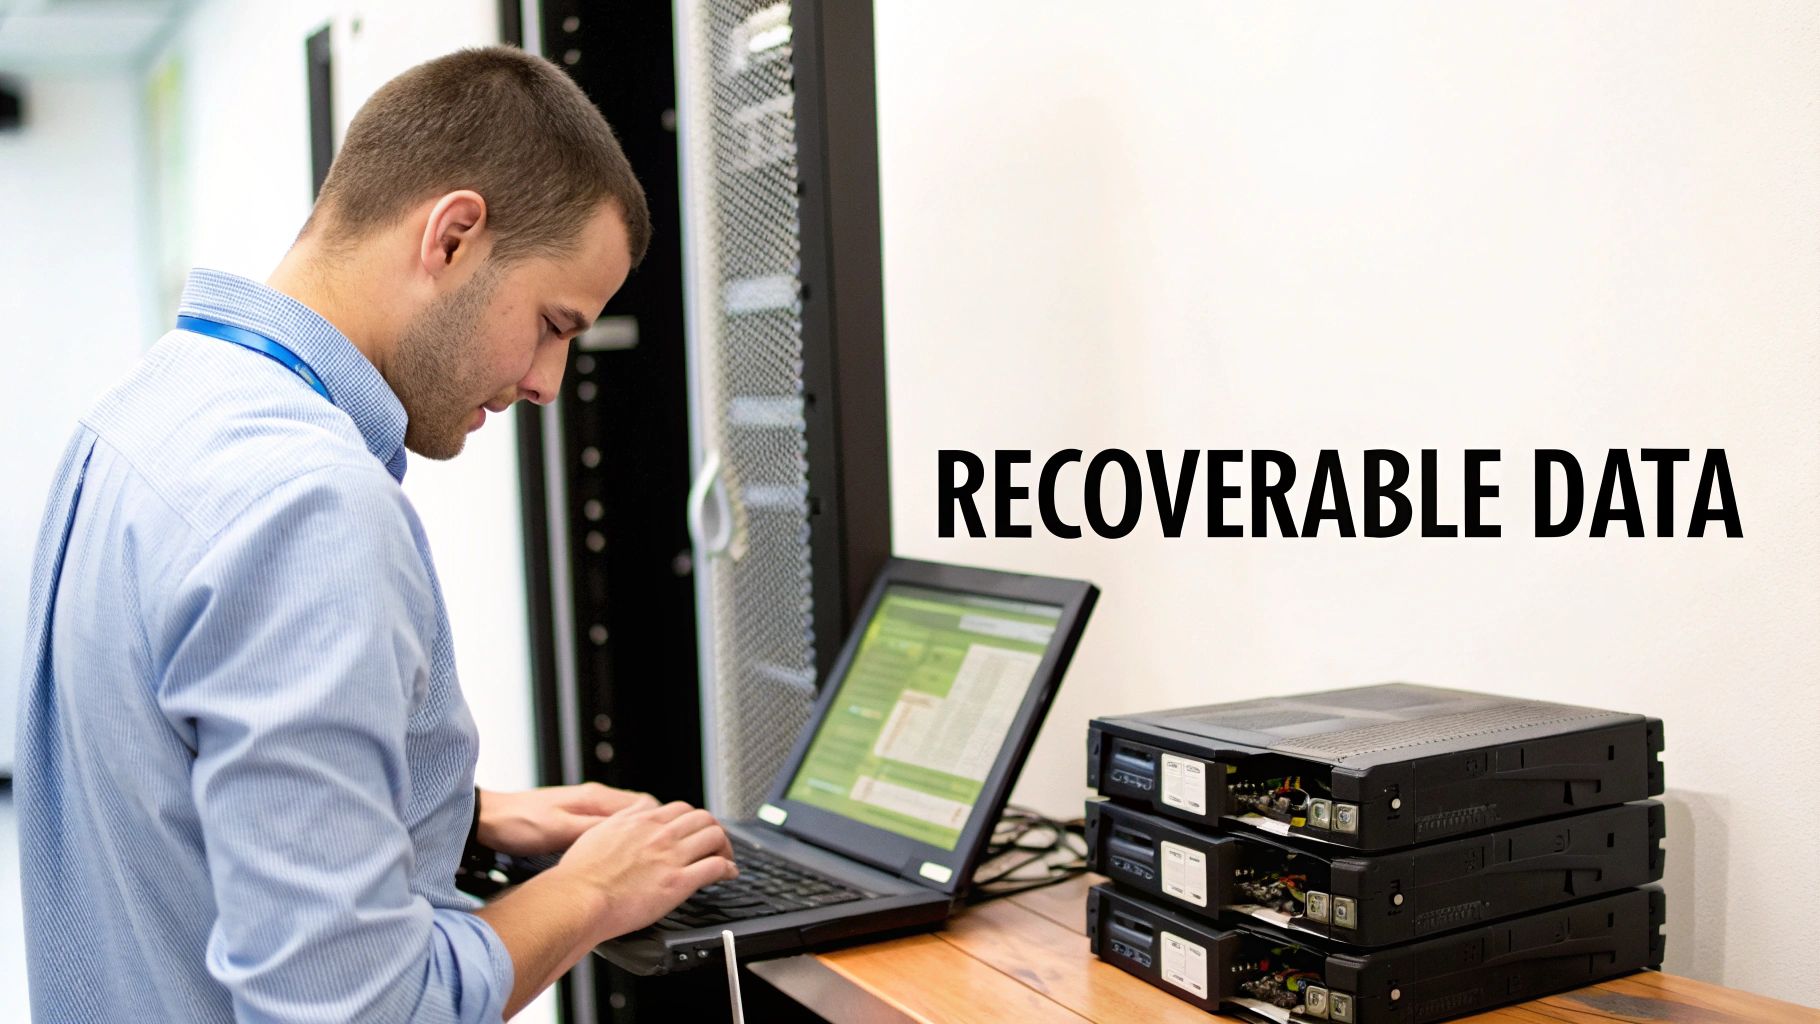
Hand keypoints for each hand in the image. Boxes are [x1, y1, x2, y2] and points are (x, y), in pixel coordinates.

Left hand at [477, 782, 652, 856]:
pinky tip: (617, 855)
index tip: (672, 839)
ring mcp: (583, 808)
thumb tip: (627, 833)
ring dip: (636, 835)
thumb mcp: (560, 831)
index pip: (644, 804)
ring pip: (623, 820)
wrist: (488, 819)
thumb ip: (594, 832)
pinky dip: (618, 839)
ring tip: (646, 856)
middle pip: (638, 812)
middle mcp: (593, 799)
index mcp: (595, 798)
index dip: (661, 822)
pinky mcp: (573, 819)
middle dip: (653, 830)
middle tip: (664, 852)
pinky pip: (607, 827)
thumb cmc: (518, 824)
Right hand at [554, 800, 738, 941]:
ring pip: (714, 836)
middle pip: (703, 818)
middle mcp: (659, 834)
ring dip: (725, 846)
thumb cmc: (579, 875)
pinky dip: (728, 868)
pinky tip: (729, 874)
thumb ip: (617, 824)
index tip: (694, 831)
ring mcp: (671, 856)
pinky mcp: (678, 882)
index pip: (680, 809)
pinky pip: (715, 867)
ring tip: (726, 858)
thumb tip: (624, 820)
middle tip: (715, 844)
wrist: (578, 898)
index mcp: (640, 821)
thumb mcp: (596, 833)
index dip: (692, 820)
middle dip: (713, 829)